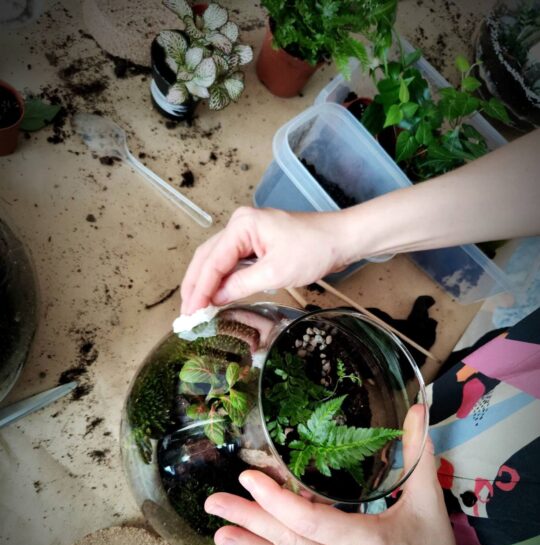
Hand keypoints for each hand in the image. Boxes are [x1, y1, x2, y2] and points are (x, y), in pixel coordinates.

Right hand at [180, 206, 355, 313]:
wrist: (341, 239)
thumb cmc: (314, 249)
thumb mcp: (276, 272)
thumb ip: (241, 285)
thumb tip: (216, 298)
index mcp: (242, 225)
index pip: (212, 261)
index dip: (200, 289)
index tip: (190, 312)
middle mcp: (239, 225)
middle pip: (207, 257)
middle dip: (195, 286)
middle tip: (186, 313)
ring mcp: (247, 233)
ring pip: (216, 260)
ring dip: (205, 283)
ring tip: (194, 307)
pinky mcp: (256, 244)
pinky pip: (230, 262)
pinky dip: (220, 279)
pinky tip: (215, 295)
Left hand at [204, 405, 476, 544]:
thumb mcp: (428, 501)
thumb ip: (419, 455)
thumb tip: (417, 409)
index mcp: (364, 542)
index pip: (310, 521)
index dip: (276, 500)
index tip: (249, 477)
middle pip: (287, 539)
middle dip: (248, 519)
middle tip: (213, 503)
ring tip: (217, 531)